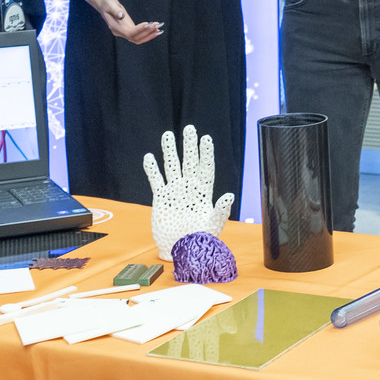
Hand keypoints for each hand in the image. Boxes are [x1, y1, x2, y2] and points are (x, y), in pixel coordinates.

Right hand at [94, 0, 160, 43]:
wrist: (105, 5)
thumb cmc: (107, 4)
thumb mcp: (109, 4)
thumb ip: (115, 10)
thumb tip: (121, 15)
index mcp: (114, 27)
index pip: (129, 32)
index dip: (138, 29)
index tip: (147, 24)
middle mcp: (120, 32)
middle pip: (135, 38)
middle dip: (147, 32)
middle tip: (157, 25)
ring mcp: (124, 32)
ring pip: (138, 39)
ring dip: (149, 35)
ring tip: (159, 29)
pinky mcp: (129, 29)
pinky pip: (139, 35)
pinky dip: (148, 34)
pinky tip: (155, 30)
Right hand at [144, 125, 236, 260]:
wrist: (181, 250)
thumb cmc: (201, 238)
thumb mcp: (213, 225)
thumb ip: (221, 210)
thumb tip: (229, 196)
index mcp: (204, 191)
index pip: (205, 168)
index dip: (205, 153)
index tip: (206, 138)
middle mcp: (189, 187)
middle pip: (189, 162)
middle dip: (189, 146)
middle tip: (189, 129)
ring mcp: (175, 191)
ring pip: (172, 167)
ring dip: (169, 152)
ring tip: (167, 135)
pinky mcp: (161, 198)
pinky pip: (156, 180)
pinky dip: (152, 169)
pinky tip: (149, 157)